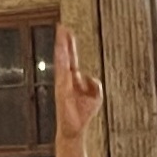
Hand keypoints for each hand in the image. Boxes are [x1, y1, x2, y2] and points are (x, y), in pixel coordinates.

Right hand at [53, 27, 102, 156]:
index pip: (71, 58)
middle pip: (65, 57)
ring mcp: (62, 84)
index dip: (69, 44)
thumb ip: (95, 83)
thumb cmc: (83, 114)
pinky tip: (62, 54)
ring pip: (62, 62)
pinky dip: (61, 64)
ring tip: (60, 37)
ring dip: (61, 50)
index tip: (67, 30)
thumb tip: (88, 76)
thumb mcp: (96, 96)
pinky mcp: (61, 92)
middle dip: (63, 42)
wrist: (74, 130)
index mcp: (73, 79)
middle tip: (61, 26)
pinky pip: (62, 75)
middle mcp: (65, 79)